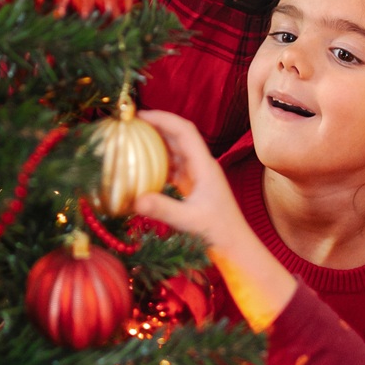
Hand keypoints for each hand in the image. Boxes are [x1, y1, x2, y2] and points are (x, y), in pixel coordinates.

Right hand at [135, 110, 296, 332]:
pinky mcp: (193, 188)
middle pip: (178, 136)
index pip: (184, 131)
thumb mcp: (189, 221)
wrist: (235, 248)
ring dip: (156, 143)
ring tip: (131, 140)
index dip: (163, 118)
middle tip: (129, 125)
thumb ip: (163, 209)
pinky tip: (140, 168)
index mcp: (205, 165)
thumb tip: (134, 200)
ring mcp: (198, 176)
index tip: (139, 116)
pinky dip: (157, 163)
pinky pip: (173, 168)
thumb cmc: (218, 234)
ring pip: (175, 151)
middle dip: (156, 126)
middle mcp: (202, 166)